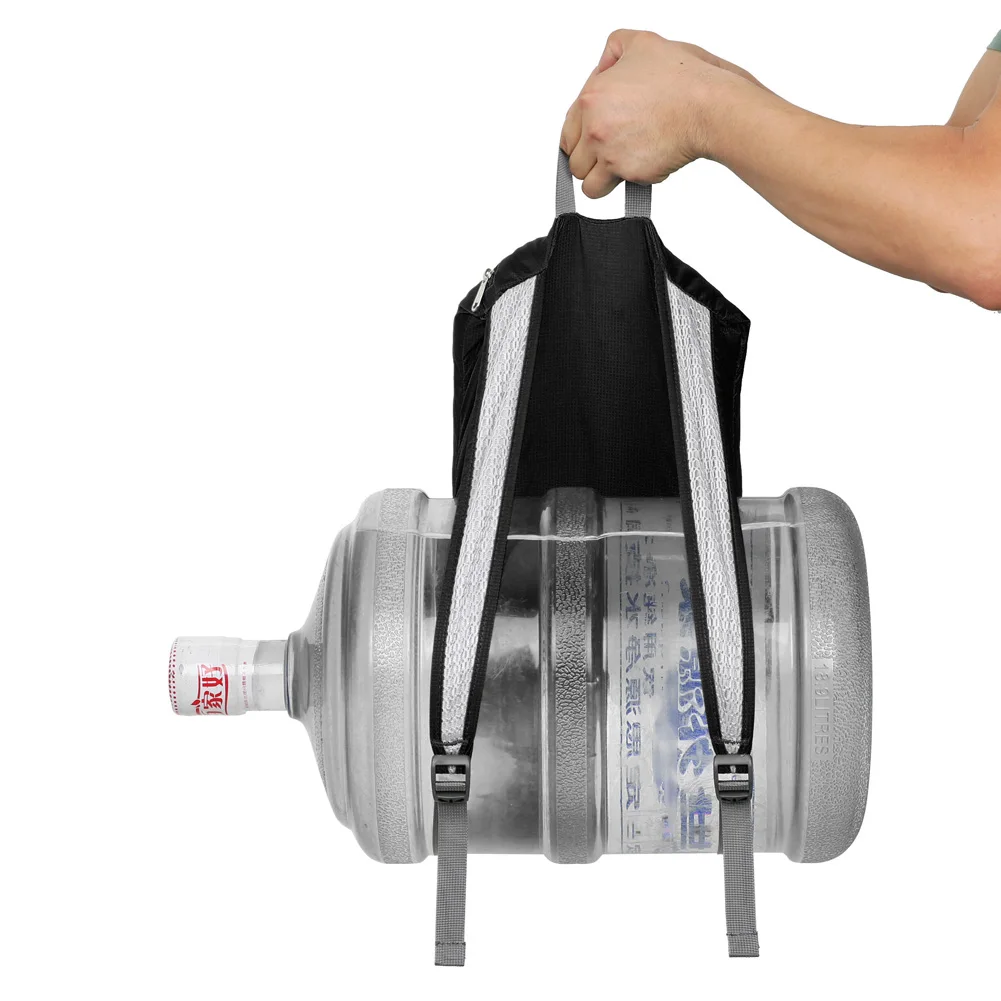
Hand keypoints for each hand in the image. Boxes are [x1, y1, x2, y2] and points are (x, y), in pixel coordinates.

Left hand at [560, 29, 761, 197]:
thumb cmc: (682, 79)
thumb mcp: (641, 43)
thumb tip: (604, 66)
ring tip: (619, 168)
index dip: (581, 138)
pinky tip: (637, 169)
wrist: (707, 106)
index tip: (593, 141)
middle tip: (609, 154)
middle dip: (590, 160)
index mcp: (591, 97)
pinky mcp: (628, 173)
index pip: (568, 132)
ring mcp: (609, 153)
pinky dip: (624, 185)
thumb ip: (614, 50)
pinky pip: (614, 190)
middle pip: (575, 161)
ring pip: (588, 184)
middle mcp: (595, 127)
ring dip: (601, 180)